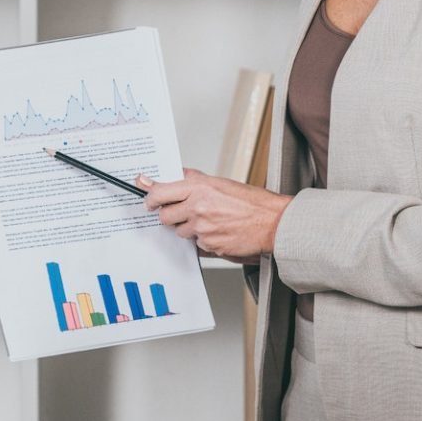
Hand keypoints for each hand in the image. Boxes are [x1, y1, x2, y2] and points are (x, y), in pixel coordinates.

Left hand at [138, 169, 291, 260]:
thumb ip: (193, 180)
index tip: (148, 199)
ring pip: (180, 232)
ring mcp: (202, 228)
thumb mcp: (220, 182)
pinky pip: (196, 244)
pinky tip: (219, 231)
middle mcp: (198, 207)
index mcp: (199, 188)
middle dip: (170, 215)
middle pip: (165, 216)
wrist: (273, 223)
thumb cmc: (252, 203)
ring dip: (188, 228)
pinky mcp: (209, 244)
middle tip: (180, 213)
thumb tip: (174, 175)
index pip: (160, 192)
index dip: (151, 197)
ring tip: (209, 221)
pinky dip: (203, 239)